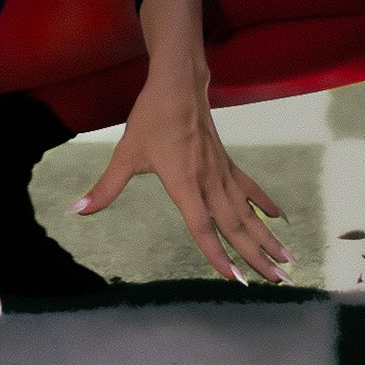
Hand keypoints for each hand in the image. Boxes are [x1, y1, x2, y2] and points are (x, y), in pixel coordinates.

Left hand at [70, 60, 293, 287]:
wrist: (178, 83)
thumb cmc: (151, 118)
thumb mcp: (126, 153)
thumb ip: (105, 187)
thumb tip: (76, 211)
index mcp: (184, 181)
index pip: (202, 226)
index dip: (217, 254)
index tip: (236, 279)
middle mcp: (208, 181)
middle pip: (235, 225)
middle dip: (257, 256)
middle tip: (281, 282)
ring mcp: (221, 171)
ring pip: (247, 212)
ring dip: (267, 237)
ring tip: (287, 262)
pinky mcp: (226, 162)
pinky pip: (249, 188)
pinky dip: (264, 205)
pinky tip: (281, 220)